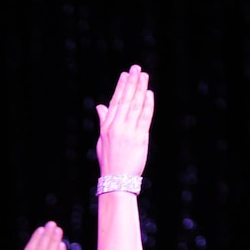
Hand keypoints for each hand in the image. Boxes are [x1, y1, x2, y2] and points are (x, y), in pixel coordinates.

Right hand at [95, 66, 153, 181]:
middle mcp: (116, 127)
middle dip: (131, 83)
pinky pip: (144, 117)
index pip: (114, 102)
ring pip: (135, 105)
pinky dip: (147, 104)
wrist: (116, 180)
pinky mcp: (139, 138)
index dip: (120, 87)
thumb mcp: (102, 140)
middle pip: (125, 100)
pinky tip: (149, 93)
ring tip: (144, 76)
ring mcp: (128, 132)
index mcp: (106, 127)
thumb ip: (103, 121)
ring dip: (140, 89)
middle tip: (136, 68)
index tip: (124, 75)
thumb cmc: (109, 161)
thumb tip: (100, 106)